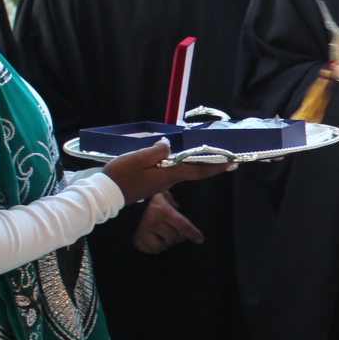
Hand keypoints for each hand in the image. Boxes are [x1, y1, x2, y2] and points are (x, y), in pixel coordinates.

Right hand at [102, 141, 231, 204]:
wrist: (106, 195)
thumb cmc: (120, 176)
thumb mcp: (136, 159)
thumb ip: (154, 152)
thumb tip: (168, 145)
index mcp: (168, 174)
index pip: (197, 171)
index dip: (215, 167)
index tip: (232, 163)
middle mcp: (169, 180)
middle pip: (195, 172)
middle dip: (213, 166)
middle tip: (229, 161)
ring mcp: (162, 183)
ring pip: (186, 173)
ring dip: (200, 166)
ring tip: (210, 157)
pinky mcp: (154, 184)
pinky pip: (175, 173)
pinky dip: (185, 166)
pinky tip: (184, 161)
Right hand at [131, 190, 204, 253]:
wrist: (116, 196)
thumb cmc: (140, 192)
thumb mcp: (157, 191)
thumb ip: (169, 200)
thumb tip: (178, 209)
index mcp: (162, 210)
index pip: (183, 226)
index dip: (193, 234)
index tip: (199, 240)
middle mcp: (154, 223)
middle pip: (174, 237)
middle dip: (180, 237)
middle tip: (180, 235)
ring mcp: (142, 232)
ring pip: (161, 246)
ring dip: (166, 244)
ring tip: (166, 240)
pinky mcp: (133, 237)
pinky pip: (147, 249)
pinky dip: (153, 249)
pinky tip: (155, 245)